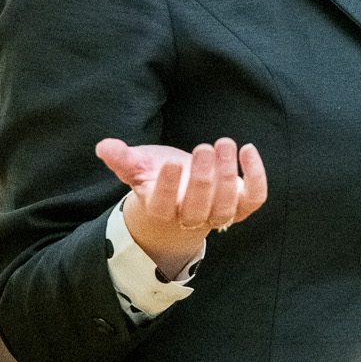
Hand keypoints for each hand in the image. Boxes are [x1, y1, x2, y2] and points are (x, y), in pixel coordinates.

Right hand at [96, 135, 266, 278]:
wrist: (183, 196)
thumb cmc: (158, 176)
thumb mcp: (138, 166)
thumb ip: (122, 158)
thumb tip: (104, 147)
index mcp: (160, 209)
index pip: (162, 205)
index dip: (167, 188)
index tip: (171, 163)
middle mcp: (189, 217)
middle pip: (197, 208)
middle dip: (202, 179)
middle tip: (204, 148)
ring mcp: (217, 214)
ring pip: (226, 206)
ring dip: (228, 176)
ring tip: (225, 144)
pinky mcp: (241, 205)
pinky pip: (253, 198)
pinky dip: (257, 178)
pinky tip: (248, 150)